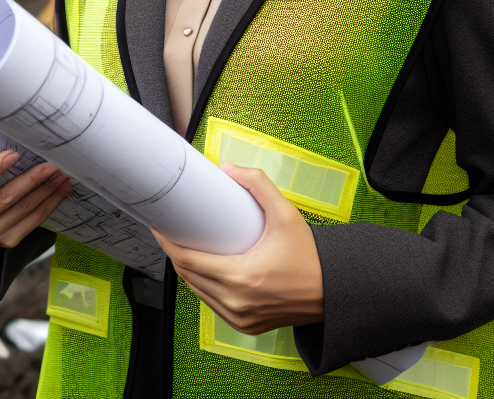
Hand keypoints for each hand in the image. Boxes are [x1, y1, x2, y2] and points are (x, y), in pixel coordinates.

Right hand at [0, 150, 71, 248]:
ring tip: (61, 175)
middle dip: (32, 180)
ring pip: (23, 210)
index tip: (14, 154)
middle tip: (52, 165)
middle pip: (5, 199)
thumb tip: (5, 141)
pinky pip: (33, 222)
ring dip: (47, 191)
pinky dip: (49, 205)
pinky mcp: (6, 242)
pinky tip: (61, 191)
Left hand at [153, 163, 323, 334]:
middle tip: (169, 230)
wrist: (334, 293)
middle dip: (174, 252)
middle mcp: (237, 303)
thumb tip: (227, 168)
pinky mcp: (245, 325)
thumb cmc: (310, 257)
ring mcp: (240, 318)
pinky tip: (201, 269)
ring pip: (197, 292)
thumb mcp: (286, 214)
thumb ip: (258, 184)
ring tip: (182, 245)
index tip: (159, 226)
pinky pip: (212, 304)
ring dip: (186, 270)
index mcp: (242, 278)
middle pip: (187, 276)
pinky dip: (202, 286)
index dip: (168, 243)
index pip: (188, 262)